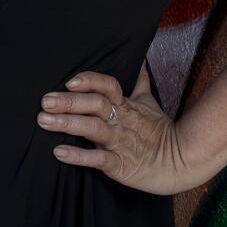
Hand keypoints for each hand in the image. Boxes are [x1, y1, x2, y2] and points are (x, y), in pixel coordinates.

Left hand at [38, 64, 192, 194]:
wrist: (181, 162)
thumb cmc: (160, 132)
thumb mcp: (149, 103)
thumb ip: (139, 82)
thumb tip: (140, 61)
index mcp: (127, 106)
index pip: (108, 86)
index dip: (90, 81)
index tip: (70, 81)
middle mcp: (122, 121)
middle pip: (96, 105)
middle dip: (70, 102)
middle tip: (45, 101)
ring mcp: (121, 143)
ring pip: (94, 129)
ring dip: (68, 124)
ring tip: (44, 121)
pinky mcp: (121, 165)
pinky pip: (99, 159)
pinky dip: (79, 156)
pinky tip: (59, 152)